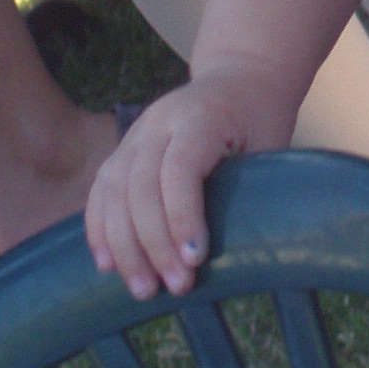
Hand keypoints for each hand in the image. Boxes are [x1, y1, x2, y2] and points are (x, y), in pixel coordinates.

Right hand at [86, 67, 296, 298]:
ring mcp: (135, 134)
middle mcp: (158, 122)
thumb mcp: (269, 144)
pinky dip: (99, 228)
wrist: (240, 78)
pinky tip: (106, 264)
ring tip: (143, 289)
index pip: (178, 169)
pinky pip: (101, 190)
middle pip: (139, 186)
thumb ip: (248, 187)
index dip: (182, 217)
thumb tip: (239, 252)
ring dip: (123, 246)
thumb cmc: (261, 117)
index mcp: (199, 116)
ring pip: (113, 191)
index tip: (195, 260)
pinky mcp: (123, 149)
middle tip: (174, 286)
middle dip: (153, 244)